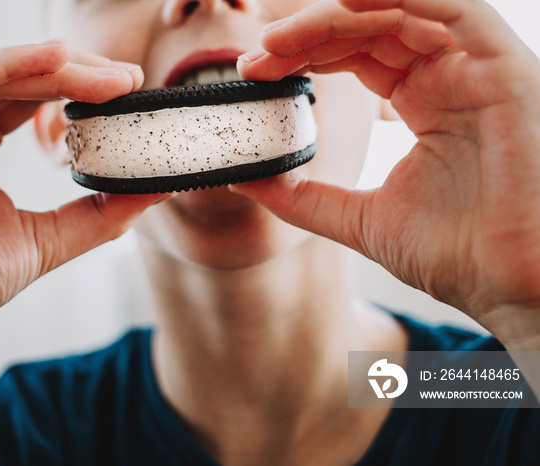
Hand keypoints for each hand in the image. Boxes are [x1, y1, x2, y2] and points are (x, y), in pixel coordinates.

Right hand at [0, 40, 165, 360]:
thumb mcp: (47, 238)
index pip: (30, 97)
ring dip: (54, 67)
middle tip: (129, 78)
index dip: (81, 89)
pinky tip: (56, 61)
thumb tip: (156, 188)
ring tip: (109, 76)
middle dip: (77, 72)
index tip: (132, 92)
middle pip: (15, 77)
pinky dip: (6, 64)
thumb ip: (98, 211)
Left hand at [234, 0, 539, 335]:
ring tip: (280, 40)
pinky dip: (399, 0)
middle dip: (307, 34)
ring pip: (402, 10)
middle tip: (256, 57)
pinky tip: (344, 6)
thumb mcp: (359, 218)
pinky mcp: (505, 68)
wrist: (510, 289)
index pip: (355, 54)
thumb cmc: (454, 254)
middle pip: (371, 26)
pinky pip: (456, 11)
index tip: (254, 71)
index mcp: (423, 102)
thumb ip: (305, 197)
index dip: (303, 54)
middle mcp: (449, 77)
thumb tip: (246, 180)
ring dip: (335, 17)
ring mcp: (478, 69)